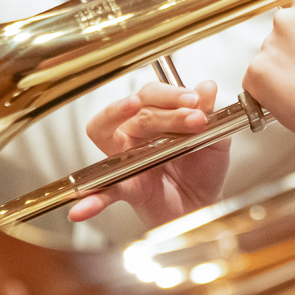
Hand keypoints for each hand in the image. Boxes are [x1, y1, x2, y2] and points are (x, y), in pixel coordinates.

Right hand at [69, 79, 230, 227]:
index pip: (152, 95)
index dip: (171, 94)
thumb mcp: (214, 139)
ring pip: (104, 132)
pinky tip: (81, 208)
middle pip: (137, 112)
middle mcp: (135, 135)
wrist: (204, 205)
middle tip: (196, 119)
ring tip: (130, 106)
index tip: (194, 100)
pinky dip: (91, 199)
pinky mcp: (126, 190)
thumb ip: (210, 114)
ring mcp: (126, 161)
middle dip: (168, 112)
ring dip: (115, 114)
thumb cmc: (203, 170)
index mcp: (155, 118)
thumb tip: (207, 86)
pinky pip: (103, 192)